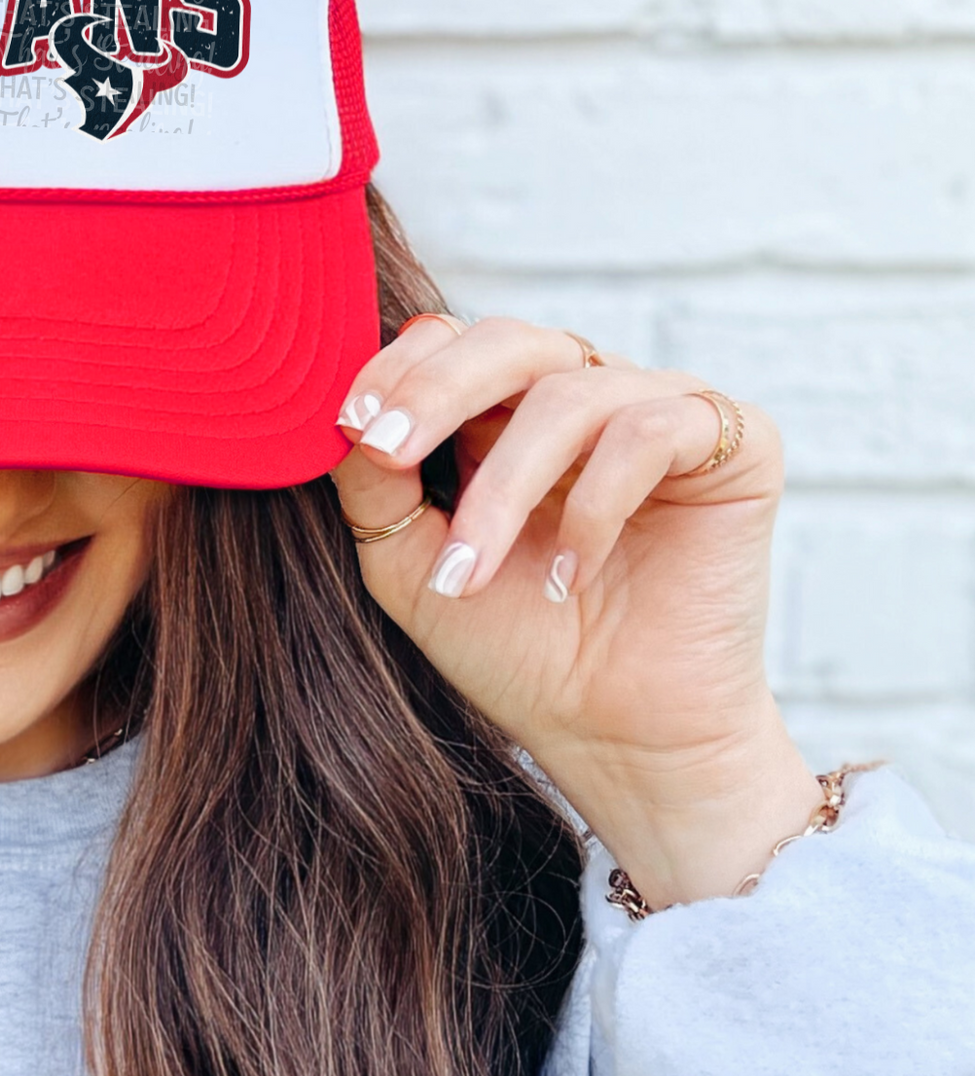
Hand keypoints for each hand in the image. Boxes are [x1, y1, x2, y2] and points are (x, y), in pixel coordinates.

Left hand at [331, 315, 822, 910]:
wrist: (614, 735)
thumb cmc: (515, 649)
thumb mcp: (412, 566)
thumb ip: (374, 487)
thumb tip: (340, 415)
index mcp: (508, 412)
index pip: (452, 342)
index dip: (399, 372)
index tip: (351, 427)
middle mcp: (587, 395)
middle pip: (509, 340)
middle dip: (435, 391)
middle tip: (386, 449)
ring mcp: (663, 411)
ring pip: (569, 394)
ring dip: (504, 489)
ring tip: (470, 574)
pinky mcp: (736, 444)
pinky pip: (654, 429)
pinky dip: (596, 503)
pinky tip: (572, 575)